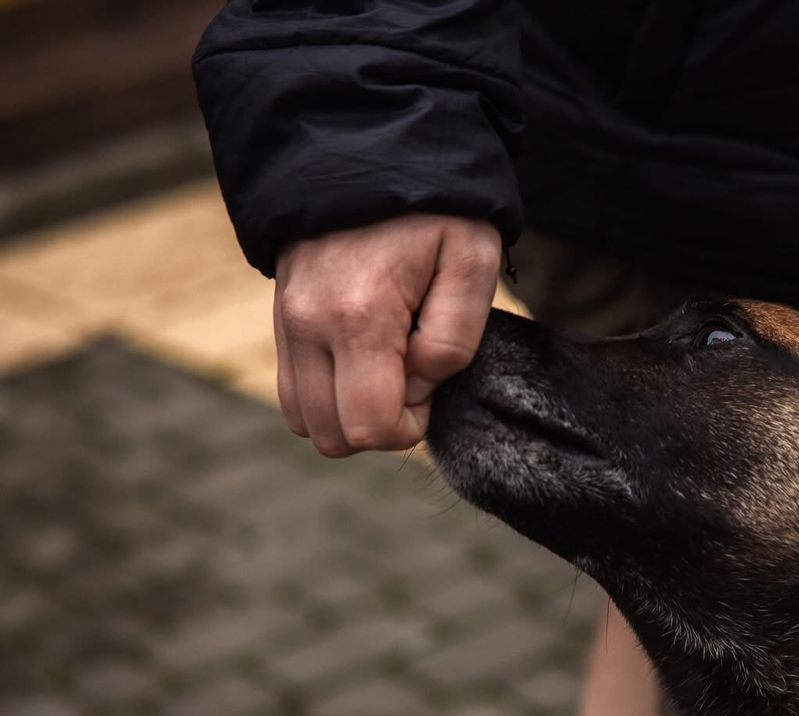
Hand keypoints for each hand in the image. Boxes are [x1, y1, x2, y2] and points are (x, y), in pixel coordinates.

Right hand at [273, 214, 500, 455]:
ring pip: (305, 421)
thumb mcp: (473, 263)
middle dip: (379, 425)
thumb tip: (417, 385)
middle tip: (413, 375)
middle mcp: (307, 325)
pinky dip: (329, 392)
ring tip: (389, 365)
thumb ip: (453, 339)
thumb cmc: (435, 210)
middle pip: (331, 436)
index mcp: (358, 316)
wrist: (369, 149)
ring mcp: (285, 322)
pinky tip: (365, 355)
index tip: (431, 385)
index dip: (409, 426)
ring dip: (350, 411)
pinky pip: (293, 390)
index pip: (368, 426)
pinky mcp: (279, 318)